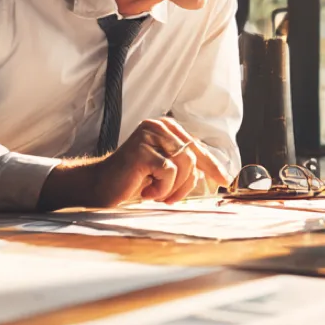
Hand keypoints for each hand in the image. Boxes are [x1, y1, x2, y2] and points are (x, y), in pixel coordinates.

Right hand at [38, 118, 230, 209]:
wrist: (100, 187)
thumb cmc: (132, 180)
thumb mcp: (163, 170)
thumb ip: (185, 166)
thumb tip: (214, 174)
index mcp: (165, 127)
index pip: (196, 146)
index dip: (212, 165)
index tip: (223, 179)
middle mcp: (158, 126)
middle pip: (193, 157)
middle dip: (186, 184)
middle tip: (169, 199)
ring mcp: (148, 136)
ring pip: (184, 165)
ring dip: (173, 188)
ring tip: (156, 193)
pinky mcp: (142, 150)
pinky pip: (169, 173)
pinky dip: (161, 189)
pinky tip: (145, 190)